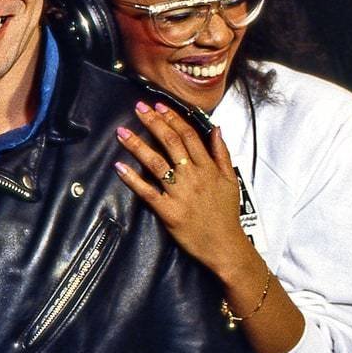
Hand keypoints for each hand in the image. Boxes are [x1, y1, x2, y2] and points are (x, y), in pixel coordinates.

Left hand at [114, 102, 252, 277]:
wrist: (225, 246)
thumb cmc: (226, 214)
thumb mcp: (231, 180)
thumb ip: (222, 153)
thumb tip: (216, 128)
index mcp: (208, 168)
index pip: (188, 136)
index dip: (172, 118)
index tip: (158, 106)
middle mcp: (193, 176)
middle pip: (171, 143)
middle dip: (153, 123)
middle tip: (138, 108)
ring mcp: (180, 193)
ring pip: (156, 163)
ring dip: (137, 145)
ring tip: (122, 132)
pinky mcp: (168, 211)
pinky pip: (147, 191)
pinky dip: (133, 179)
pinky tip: (120, 166)